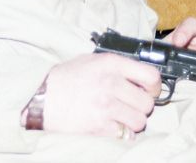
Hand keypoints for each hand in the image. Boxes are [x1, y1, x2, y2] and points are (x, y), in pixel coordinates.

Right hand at [40, 53, 160, 135]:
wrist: (40, 98)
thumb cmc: (65, 79)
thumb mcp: (90, 61)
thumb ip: (116, 66)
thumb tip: (141, 76)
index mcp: (110, 64)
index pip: (151, 75)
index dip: (155, 86)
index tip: (150, 91)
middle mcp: (110, 83)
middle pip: (147, 102)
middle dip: (140, 107)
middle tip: (128, 106)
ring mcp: (105, 106)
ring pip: (139, 121)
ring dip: (131, 122)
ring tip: (118, 116)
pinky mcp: (100, 126)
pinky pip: (125, 134)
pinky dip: (120, 133)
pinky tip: (109, 125)